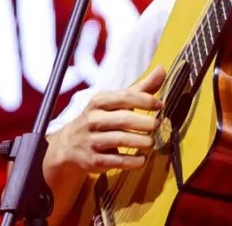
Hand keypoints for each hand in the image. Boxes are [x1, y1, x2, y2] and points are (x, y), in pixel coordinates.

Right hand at [45, 66, 165, 178]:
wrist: (69, 145)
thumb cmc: (100, 118)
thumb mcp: (115, 102)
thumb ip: (140, 89)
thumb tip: (161, 70)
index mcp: (98, 102)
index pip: (124, 97)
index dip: (144, 100)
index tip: (159, 105)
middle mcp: (93, 120)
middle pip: (124, 119)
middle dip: (144, 123)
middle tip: (156, 125)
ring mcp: (92, 141)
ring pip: (121, 140)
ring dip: (141, 141)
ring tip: (151, 142)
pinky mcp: (94, 160)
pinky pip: (117, 160)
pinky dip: (133, 161)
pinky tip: (142, 159)